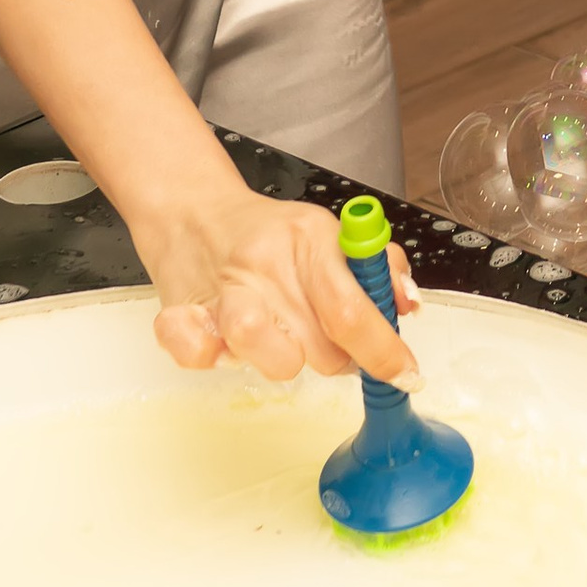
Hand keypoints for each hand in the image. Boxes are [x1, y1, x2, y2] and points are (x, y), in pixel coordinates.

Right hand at [141, 166, 416, 387]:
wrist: (195, 210)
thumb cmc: (272, 234)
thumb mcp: (330, 234)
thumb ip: (377, 267)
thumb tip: (406, 305)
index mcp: (310, 239)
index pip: (352, 309)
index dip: (384, 352)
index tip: (404, 376)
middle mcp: (268, 265)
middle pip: (319, 348)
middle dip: (336, 358)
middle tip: (327, 338)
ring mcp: (224, 289)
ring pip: (264, 352)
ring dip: (281, 360)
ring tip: (279, 340)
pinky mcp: (180, 311)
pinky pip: (197, 355)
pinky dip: (211, 358)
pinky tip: (224, 343)